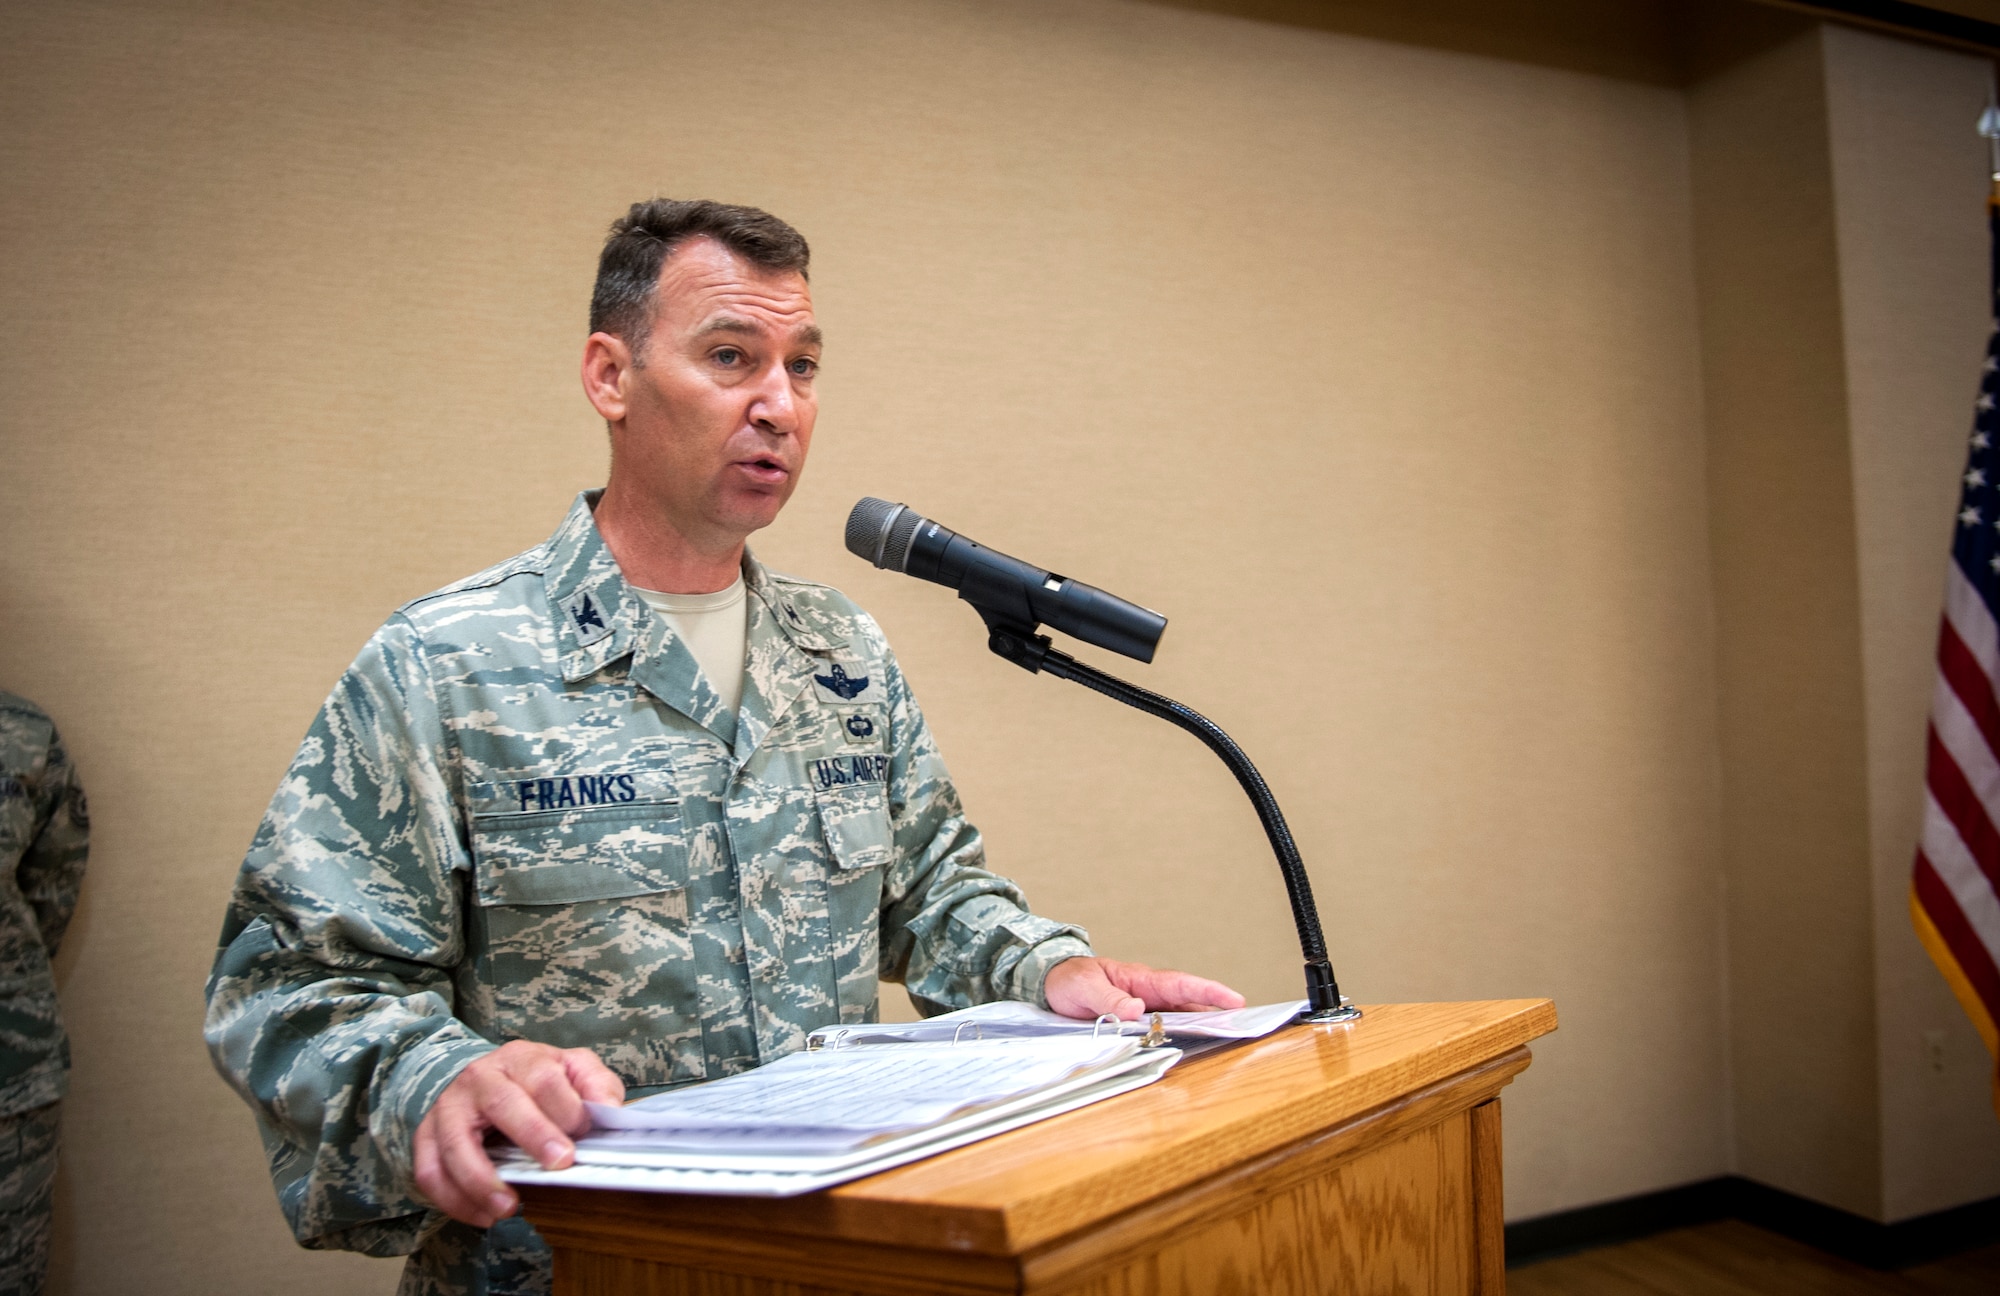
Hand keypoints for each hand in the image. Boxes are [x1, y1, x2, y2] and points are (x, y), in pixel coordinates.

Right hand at [412, 1040, 624, 1227]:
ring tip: (508, 1208)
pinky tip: (482, 1216)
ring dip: (481, 1181)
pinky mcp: (426, 1136)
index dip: (566, 1108)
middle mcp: (479, 1078)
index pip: (543, 1078)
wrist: (480, 1077)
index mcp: (520, 1058)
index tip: (583, 1133)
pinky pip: (430, 1172)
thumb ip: (595, 1085)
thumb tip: (609, 1111)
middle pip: (502, 1103)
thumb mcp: (570, 1069)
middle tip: (559, 1165)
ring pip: (456, 1144)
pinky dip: (453, 1200)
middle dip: (532, 1135)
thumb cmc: (532, 1080)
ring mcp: (448, 1107)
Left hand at [1043, 956, 1245, 1021]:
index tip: (1235, 1000)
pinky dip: (1177, 1035)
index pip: (1180, 984)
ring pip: (1178, 1016)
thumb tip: (1137, 1009)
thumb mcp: (1083, 988)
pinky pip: (1161, 1028)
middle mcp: (1146, 993)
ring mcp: (1143, 1007)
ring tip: (1227, 1037)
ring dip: (1200, 1025)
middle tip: (1244, 1023)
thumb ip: (1108, 1000)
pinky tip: (1189, 1047)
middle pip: (1188, 1002)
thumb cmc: (1068, 979)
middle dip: (1217, 1010)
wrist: (1050, 983)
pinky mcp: (1135, 1021)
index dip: (1208, 991)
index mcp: (1139, 979)